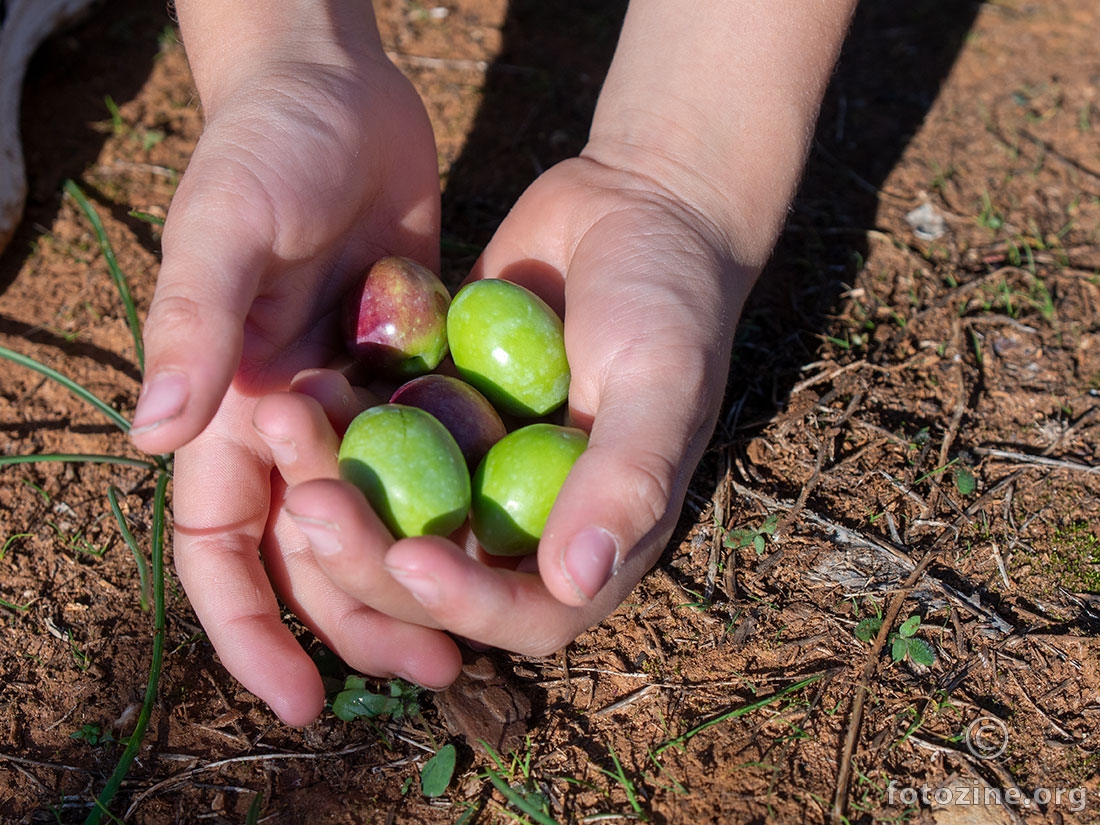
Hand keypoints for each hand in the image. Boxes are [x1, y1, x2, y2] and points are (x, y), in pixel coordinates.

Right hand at [130, 45, 463, 724]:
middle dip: (356, 618)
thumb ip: (195, 318)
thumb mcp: (226, 221)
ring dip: (414, 577)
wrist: (341, 91)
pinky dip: (454, 504)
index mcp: (223, 404)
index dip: (249, 630)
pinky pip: (429, 460)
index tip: (298, 701)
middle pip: (309, 552)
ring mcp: (349, 400)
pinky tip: (503, 545)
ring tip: (469, 634)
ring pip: (375, 520)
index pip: (218, 545)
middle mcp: (282, 419)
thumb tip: (154, 433)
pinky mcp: (406, 372)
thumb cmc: (267, 145)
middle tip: (428, 669)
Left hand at [278, 156, 754, 656]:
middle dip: (366, 551)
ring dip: (331, 484)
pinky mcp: (436, 412)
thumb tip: (576, 579)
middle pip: (433, 574)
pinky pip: (375, 436)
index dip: (463, 604)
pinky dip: (335, 423)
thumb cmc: (671, 297)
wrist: (639, 205)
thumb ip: (628, 478)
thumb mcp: (661, 381)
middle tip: (311, 499)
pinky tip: (298, 386)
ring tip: (283, 424)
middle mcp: (524, 517)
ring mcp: (474, 466)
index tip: (410, 556)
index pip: (524, 612)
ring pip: (388, 510)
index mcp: (592, 536)